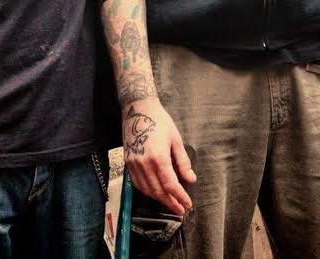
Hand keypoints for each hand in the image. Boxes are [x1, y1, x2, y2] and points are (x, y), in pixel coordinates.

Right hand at [122, 98, 195, 216]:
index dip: (180, 197)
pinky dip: (147, 192)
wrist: (138, 109)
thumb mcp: (176, 139)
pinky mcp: (128, 163)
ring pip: (147, 190)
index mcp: (158, 157)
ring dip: (159, 199)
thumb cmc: (160, 121)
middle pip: (158, 191)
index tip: (188, 204)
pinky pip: (137, 184)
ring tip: (170, 203)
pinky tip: (156, 193)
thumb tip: (191, 179)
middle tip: (181, 210)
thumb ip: (183, 162)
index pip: (170, 185)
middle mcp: (144, 163)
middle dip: (171, 203)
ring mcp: (134, 164)